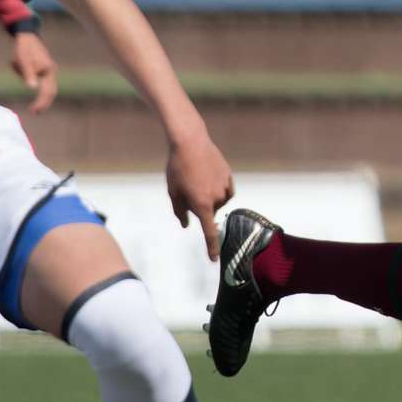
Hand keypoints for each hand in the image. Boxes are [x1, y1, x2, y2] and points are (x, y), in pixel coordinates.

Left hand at [10, 31, 58, 114]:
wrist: (26, 34)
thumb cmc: (24, 48)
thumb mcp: (24, 61)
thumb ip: (29, 74)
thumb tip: (33, 88)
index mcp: (48, 70)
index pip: (47, 91)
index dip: (41, 102)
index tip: (33, 110)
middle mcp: (51, 71)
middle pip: (51, 91)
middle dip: (43, 102)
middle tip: (35, 112)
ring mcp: (49, 69)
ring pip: (45, 86)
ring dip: (35, 89)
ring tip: (20, 75)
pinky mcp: (44, 68)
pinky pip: (40, 79)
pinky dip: (33, 81)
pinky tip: (20, 69)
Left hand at [165, 130, 233, 260]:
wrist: (190, 142)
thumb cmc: (177, 168)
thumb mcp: (173, 192)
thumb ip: (180, 212)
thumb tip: (186, 225)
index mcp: (201, 205)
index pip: (209, 233)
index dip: (212, 248)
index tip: (215, 260)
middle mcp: (216, 199)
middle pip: (209, 212)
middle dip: (200, 206)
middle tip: (187, 189)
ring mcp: (224, 187)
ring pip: (218, 201)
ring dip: (209, 197)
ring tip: (196, 178)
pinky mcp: (229, 176)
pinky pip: (226, 191)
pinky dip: (219, 190)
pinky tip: (209, 178)